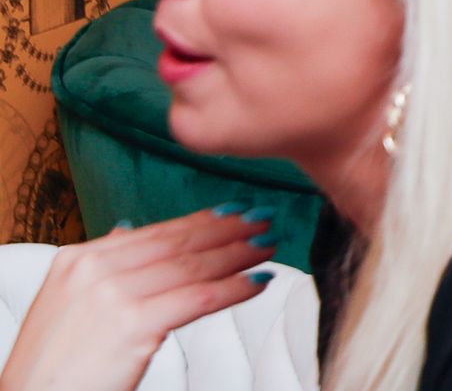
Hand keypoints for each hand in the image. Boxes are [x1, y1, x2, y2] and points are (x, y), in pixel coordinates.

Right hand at [0, 209, 273, 390]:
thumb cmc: (55, 368)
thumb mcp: (66, 304)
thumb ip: (100, 267)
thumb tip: (127, 227)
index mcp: (76, 260)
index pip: (152, 233)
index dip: (199, 221)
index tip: (234, 210)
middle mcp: (92, 270)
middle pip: (176, 244)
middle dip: (226, 230)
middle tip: (265, 219)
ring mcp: (111, 295)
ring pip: (192, 266)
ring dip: (238, 253)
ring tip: (269, 246)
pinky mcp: (132, 324)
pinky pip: (199, 298)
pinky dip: (235, 287)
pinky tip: (258, 281)